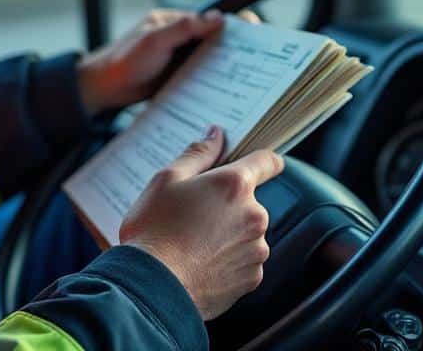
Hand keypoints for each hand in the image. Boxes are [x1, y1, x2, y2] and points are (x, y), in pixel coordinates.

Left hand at [76, 8, 258, 115]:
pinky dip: (213, 84)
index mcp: (175, 22)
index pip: (210, 20)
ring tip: (251, 78)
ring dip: (227, 69)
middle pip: (215, 41)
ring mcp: (178, 60)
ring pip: (210, 62)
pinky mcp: (177, 79)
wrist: (101, 89)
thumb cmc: (124, 60)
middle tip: (261, 60)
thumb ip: (184, 28)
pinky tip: (228, 94)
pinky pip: (200, 79)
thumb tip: (218, 17)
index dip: (233, 25)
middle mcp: (179, 39)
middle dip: (237, 49)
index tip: (255, 31)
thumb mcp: (154, 41)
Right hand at [118, 126, 283, 319]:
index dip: (260, 159)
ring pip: (246, 232)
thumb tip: (216, 135)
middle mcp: (254, 215)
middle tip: (192, 213)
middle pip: (249, 201)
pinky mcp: (252, 278)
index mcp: (235, 185)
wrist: (154, 287)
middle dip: (226, 204)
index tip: (250, 163)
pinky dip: (227, 259)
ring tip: (191, 242)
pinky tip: (199, 262)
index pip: (267, 161)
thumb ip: (198, 154)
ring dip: (227, 233)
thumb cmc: (155, 230)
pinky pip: (243, 260)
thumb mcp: (166, 179)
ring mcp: (256, 249)